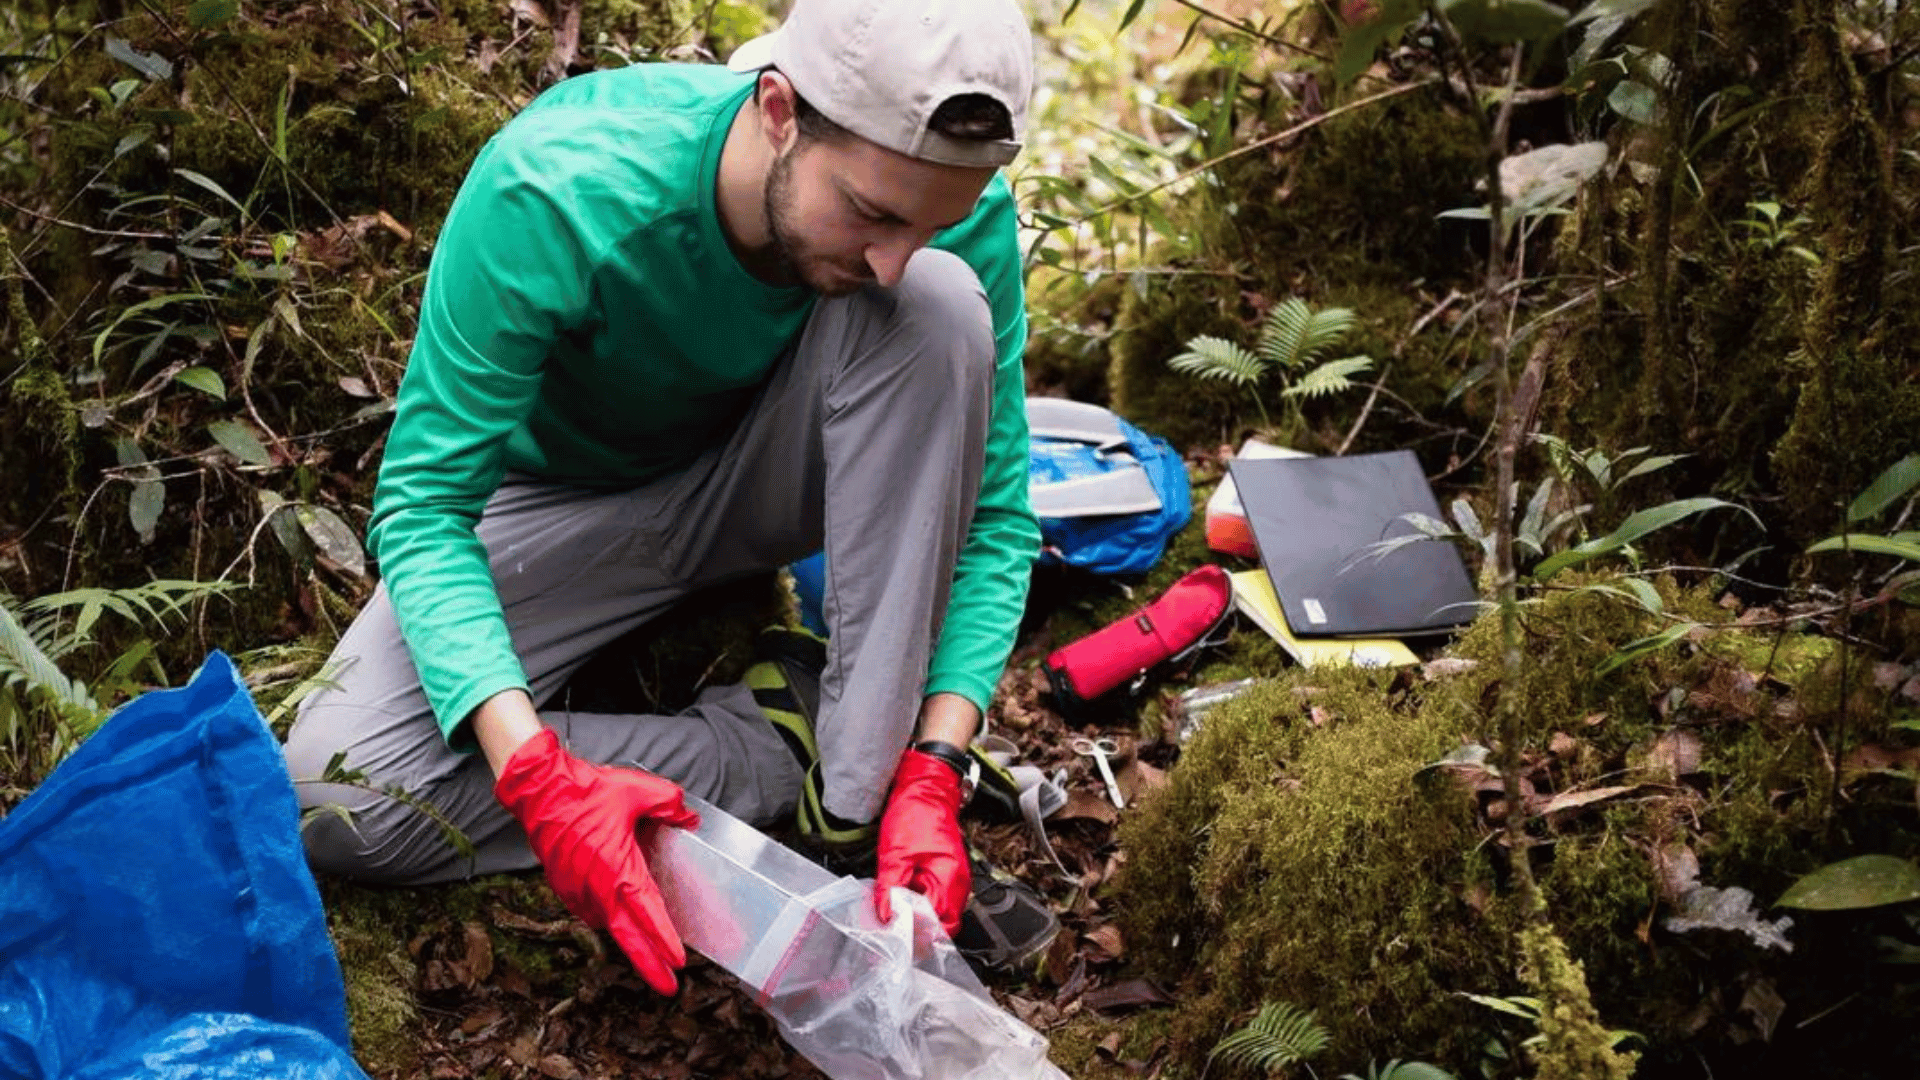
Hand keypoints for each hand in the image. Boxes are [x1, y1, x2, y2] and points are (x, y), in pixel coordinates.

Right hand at [493, 728, 700, 993]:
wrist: (540, 792)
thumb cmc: (587, 792)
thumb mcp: (639, 791)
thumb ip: (670, 804)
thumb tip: (689, 818)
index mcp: (619, 869)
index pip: (648, 913)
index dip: (664, 940)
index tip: (679, 961)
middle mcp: (598, 888)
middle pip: (628, 937)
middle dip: (649, 965)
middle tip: (668, 987)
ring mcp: (579, 891)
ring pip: (610, 926)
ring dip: (630, 941)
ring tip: (650, 954)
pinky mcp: (565, 888)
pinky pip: (592, 912)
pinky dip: (609, 920)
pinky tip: (621, 918)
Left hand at [873, 748, 969, 933]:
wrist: (926, 789)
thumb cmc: (913, 816)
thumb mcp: (894, 856)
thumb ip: (891, 891)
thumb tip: (886, 919)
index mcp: (948, 882)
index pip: (938, 929)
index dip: (916, 939)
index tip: (893, 939)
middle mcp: (958, 885)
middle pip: (943, 927)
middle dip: (918, 934)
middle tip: (891, 933)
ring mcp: (955, 880)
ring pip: (940, 915)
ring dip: (919, 920)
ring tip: (894, 916)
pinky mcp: (948, 874)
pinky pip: (938, 900)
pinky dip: (921, 906)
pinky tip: (902, 900)